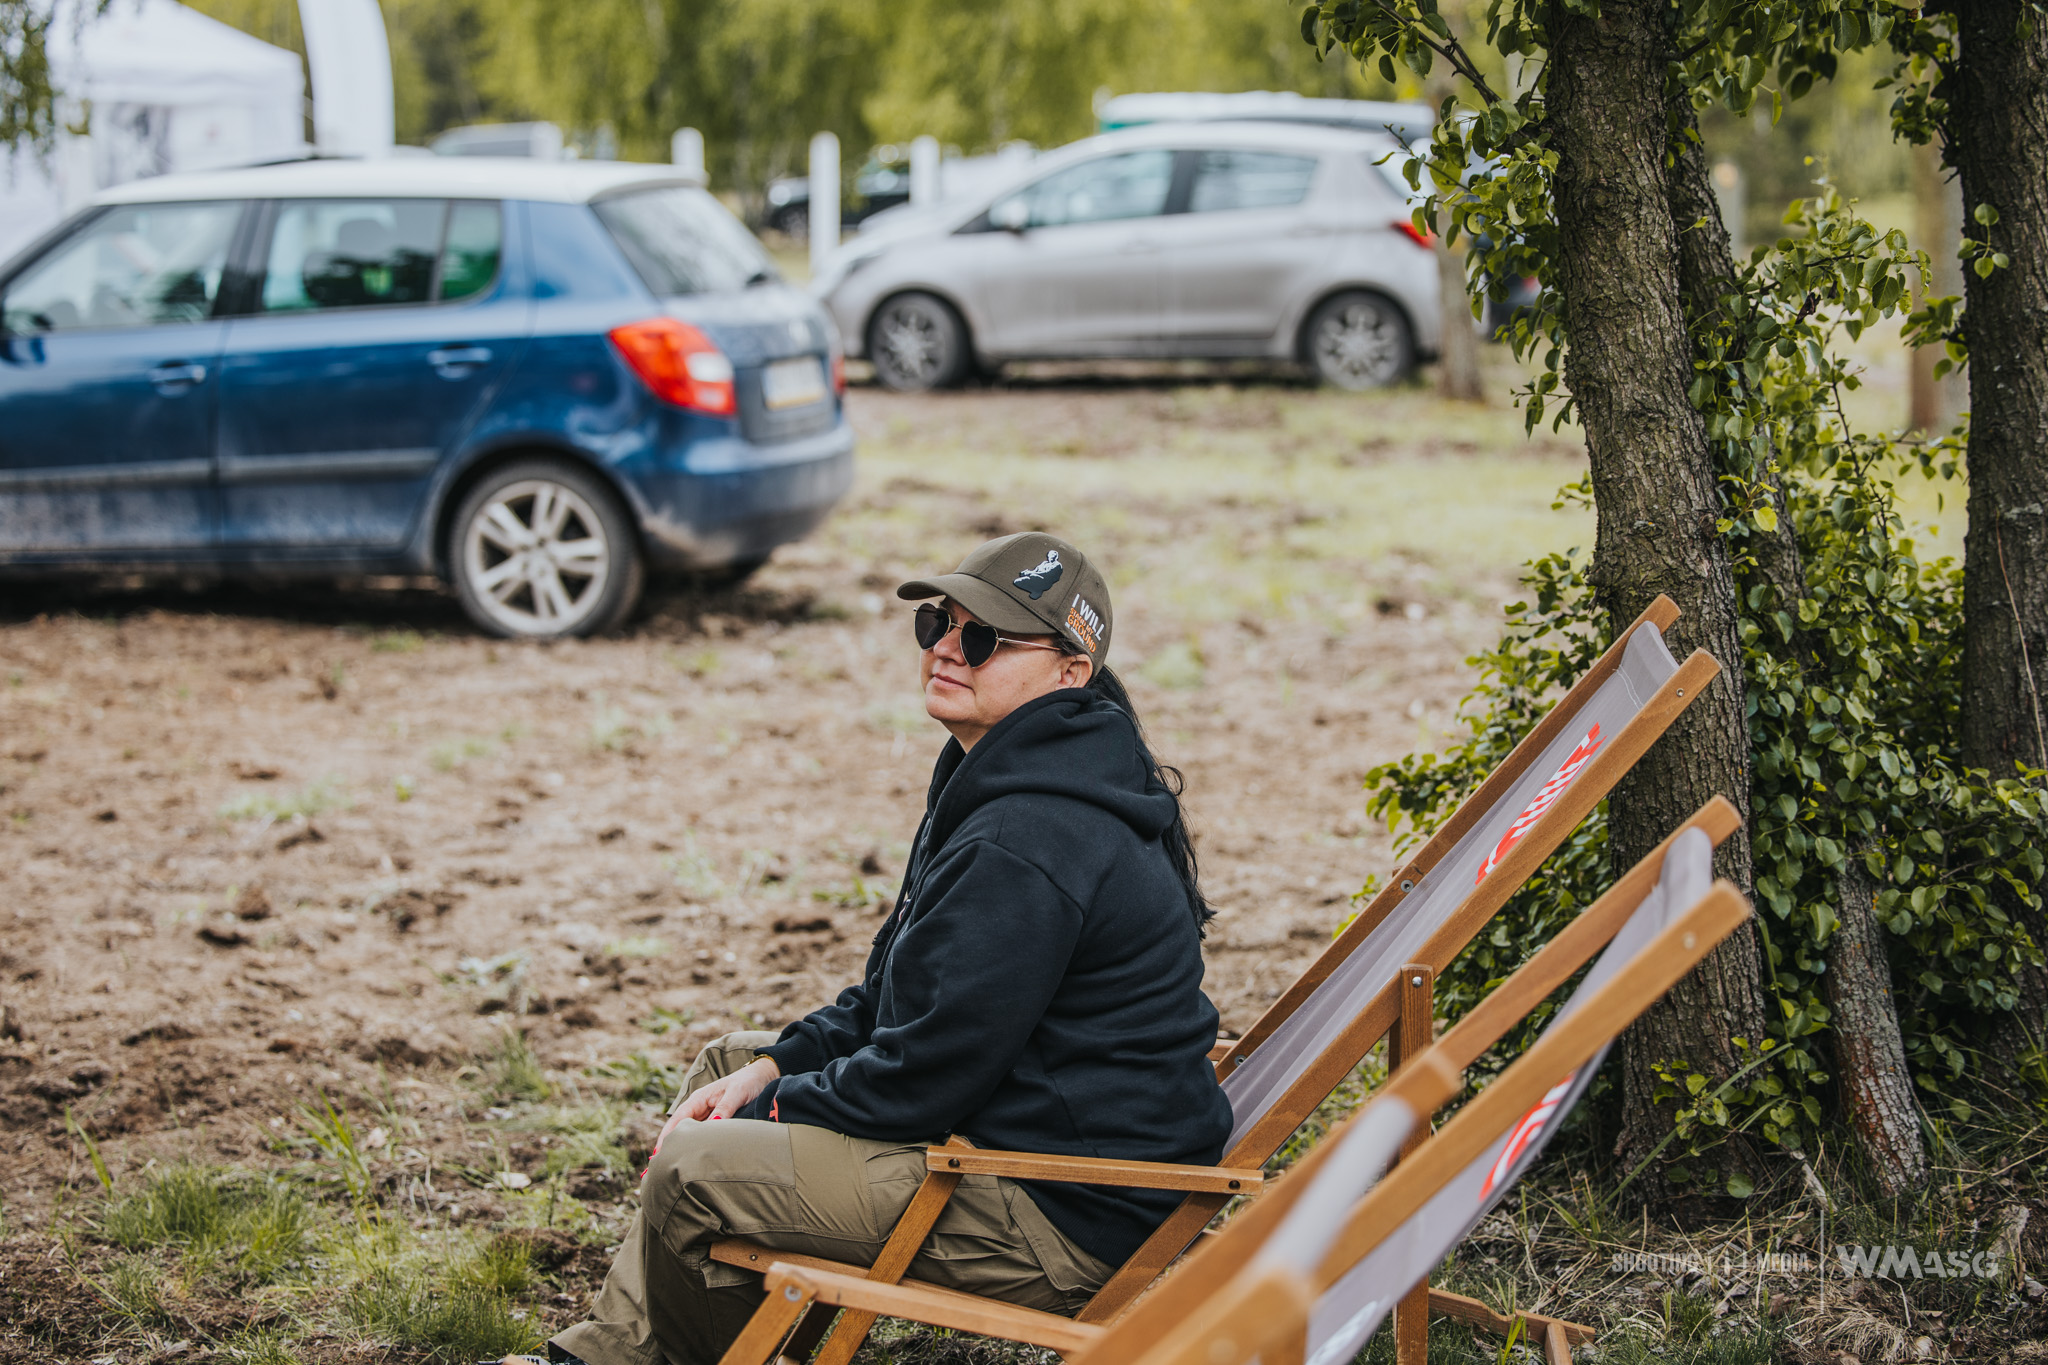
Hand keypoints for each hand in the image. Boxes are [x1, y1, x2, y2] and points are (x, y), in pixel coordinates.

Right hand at [650, 1057, 781, 1163]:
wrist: (762, 1077)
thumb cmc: (748, 1082)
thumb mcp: (737, 1093)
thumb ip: (725, 1108)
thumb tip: (712, 1124)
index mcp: (698, 1099)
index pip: (677, 1120)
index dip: (666, 1137)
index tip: (658, 1154)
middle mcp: (699, 1109)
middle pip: (679, 1130)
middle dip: (669, 1147)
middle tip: (661, 1168)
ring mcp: (706, 1117)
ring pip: (690, 1135)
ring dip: (682, 1149)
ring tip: (672, 1170)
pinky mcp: (716, 1123)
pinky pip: (702, 1137)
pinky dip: (695, 1148)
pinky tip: (693, 1161)